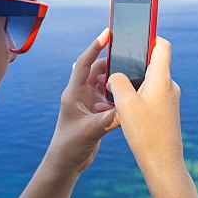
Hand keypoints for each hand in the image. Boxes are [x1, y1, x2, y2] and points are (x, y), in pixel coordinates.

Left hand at [44, 29, 116, 175]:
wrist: (65, 164)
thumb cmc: (69, 147)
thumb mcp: (90, 131)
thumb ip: (109, 119)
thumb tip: (129, 107)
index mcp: (73, 93)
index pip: (84, 64)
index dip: (95, 47)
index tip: (107, 33)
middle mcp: (80, 94)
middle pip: (98, 70)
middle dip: (112, 63)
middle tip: (130, 56)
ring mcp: (88, 103)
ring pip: (105, 84)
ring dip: (116, 80)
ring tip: (133, 76)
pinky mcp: (95, 113)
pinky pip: (109, 98)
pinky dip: (118, 96)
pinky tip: (128, 99)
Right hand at [107, 37, 183, 175]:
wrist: (163, 164)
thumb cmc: (146, 133)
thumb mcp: (125, 103)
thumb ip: (117, 81)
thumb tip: (115, 76)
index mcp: (162, 78)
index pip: (162, 45)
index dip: (149, 36)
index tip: (135, 33)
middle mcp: (169, 86)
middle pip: (151, 63)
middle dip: (132, 63)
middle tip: (112, 66)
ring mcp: (169, 100)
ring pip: (148, 82)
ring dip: (131, 83)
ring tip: (111, 91)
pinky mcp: (166, 113)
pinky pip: (149, 96)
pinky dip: (136, 97)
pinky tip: (121, 108)